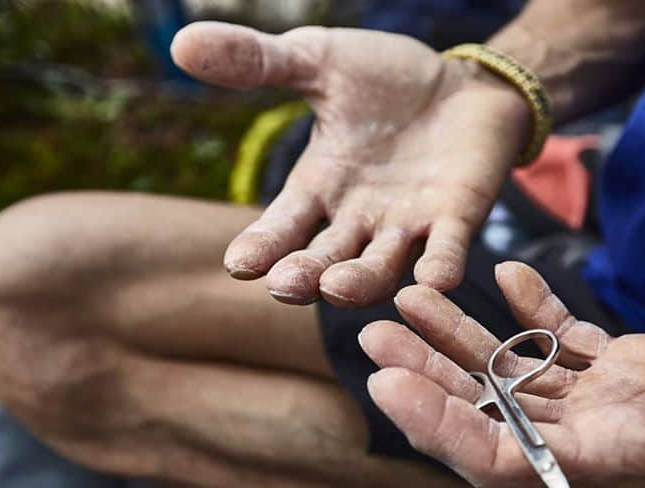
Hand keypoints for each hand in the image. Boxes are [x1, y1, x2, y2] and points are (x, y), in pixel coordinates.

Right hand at [171, 22, 529, 305]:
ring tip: (337, 288)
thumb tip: (181, 42)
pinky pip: (447, 251)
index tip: (239, 265)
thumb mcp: (318, 62)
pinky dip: (440, 266)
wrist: (463, 82)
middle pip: (325, 259)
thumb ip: (258, 62)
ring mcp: (408, 225)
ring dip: (360, 282)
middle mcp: (358, 218)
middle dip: (305, 275)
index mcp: (319, 187)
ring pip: (379, 267)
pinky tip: (435, 279)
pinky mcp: (458, 220)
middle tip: (284, 286)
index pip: (281, 226)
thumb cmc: (386, 81)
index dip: (262, 247)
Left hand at [358, 262, 644, 487]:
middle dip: (430, 377)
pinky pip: (570, 337)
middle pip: (494, 415)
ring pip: (520, 374)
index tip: (387, 383)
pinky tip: (504, 272)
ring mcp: (622, 398)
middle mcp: (608, 436)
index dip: (442, 429)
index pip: (507, 460)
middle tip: (373, 327)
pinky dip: (535, 307)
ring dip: (464, 339)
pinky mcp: (644, 363)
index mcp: (626, 461)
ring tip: (412, 294)